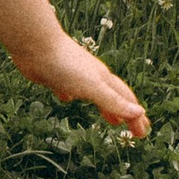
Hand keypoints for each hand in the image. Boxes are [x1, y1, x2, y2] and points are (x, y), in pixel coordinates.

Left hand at [18, 33, 148, 138]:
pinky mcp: (55, 77)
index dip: (136, 118)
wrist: (35, 45)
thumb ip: (114, 101)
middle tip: (135, 131)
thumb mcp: (93, 87)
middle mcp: (92, 77)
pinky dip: (73, 96)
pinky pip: (68, 89)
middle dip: (126, 114)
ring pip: (94, 94)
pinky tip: (68, 98)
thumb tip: (141, 113)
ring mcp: (74, 77)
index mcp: (103, 80)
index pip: (126, 101)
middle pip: (114, 98)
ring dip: (105, 107)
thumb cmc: (65, 65)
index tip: (143, 134)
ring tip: (111, 119)